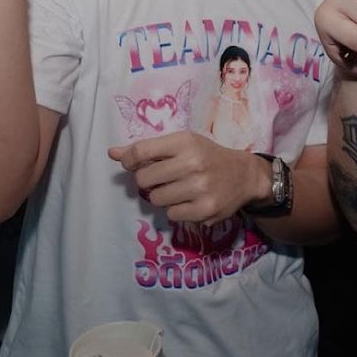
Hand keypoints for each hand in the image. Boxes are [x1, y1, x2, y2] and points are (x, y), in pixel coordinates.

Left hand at [108, 131, 267, 223]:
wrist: (245, 175)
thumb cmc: (208, 156)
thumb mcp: (182, 144)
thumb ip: (147, 149)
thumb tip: (112, 153)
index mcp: (185, 141)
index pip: (140, 151)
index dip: (129, 160)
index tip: (132, 164)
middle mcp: (192, 163)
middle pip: (144, 179)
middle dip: (147, 180)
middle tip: (162, 178)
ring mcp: (200, 187)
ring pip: (156, 199)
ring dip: (162, 196)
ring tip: (179, 189)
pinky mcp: (205, 209)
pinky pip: (171, 214)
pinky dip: (176, 209)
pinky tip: (189, 200)